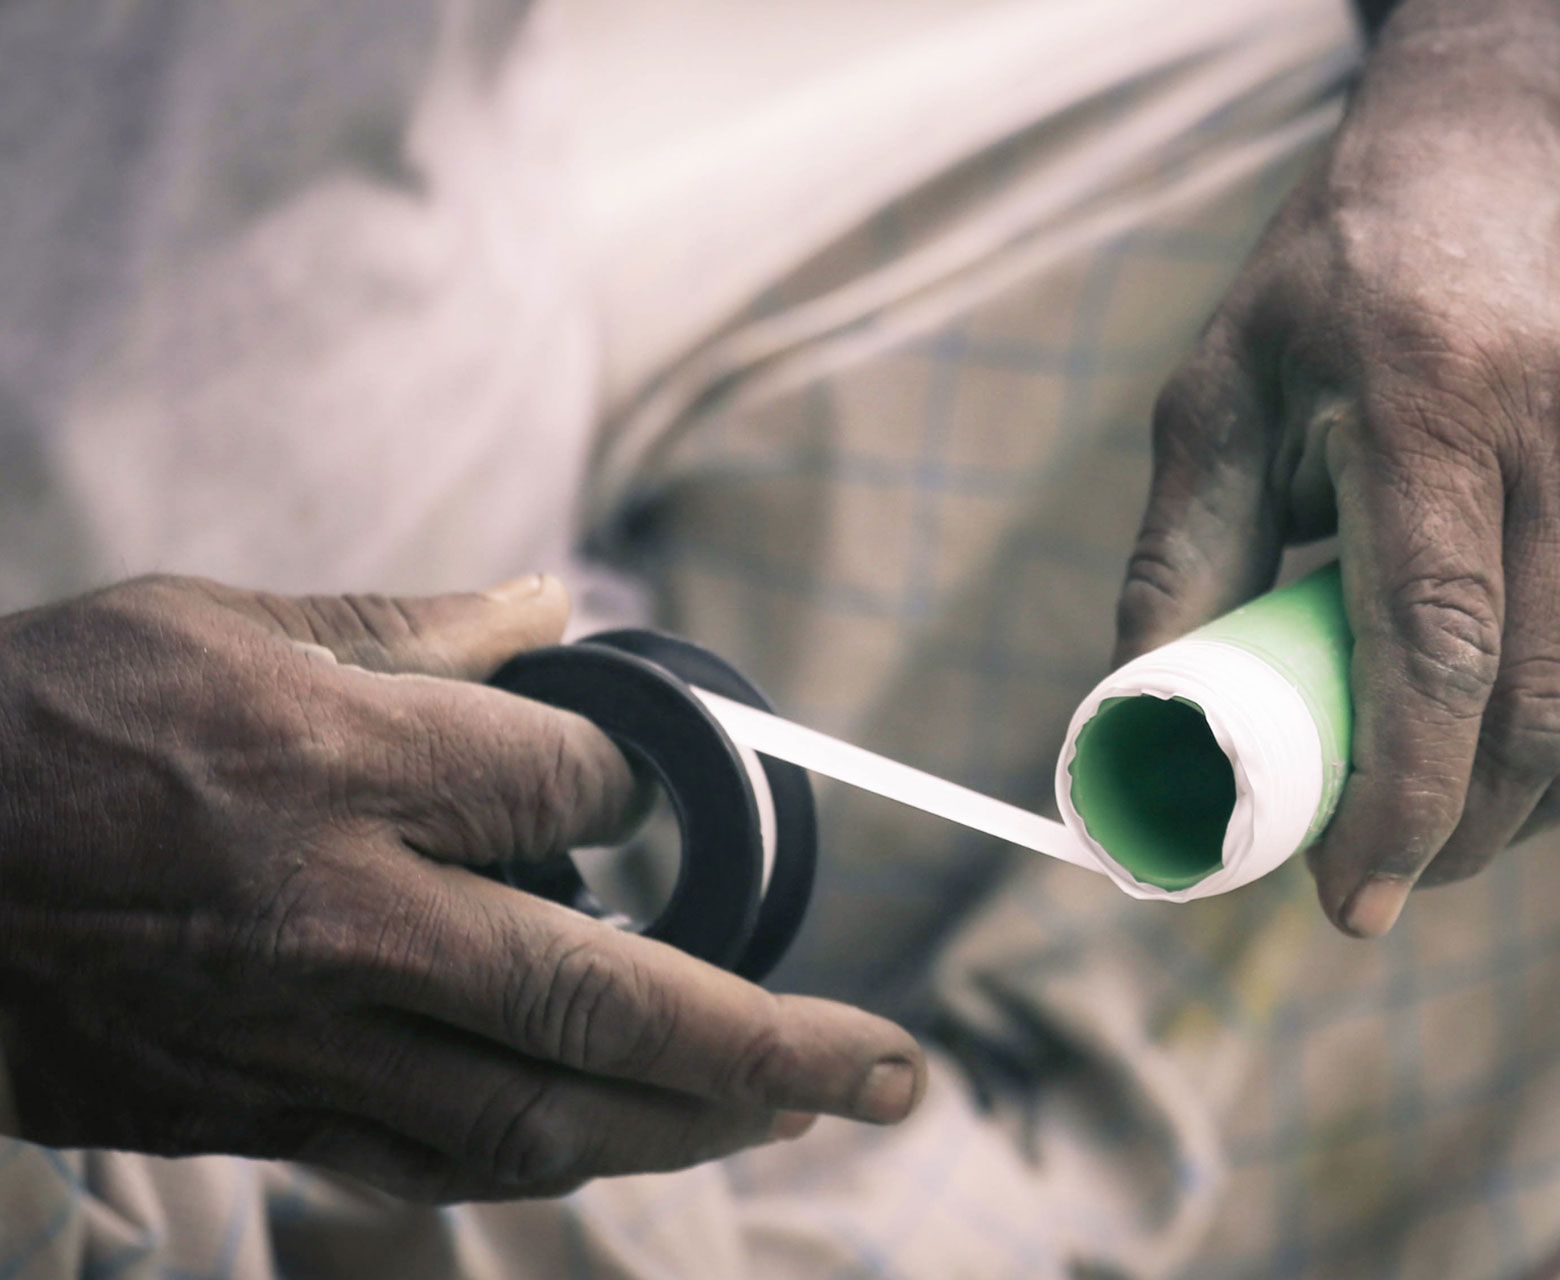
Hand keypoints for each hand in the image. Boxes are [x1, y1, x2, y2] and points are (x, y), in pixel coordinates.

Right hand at [0, 575, 922, 1199]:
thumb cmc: (40, 719)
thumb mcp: (216, 617)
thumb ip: (408, 626)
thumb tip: (557, 610)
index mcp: (339, 764)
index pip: (577, 789)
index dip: (639, 786)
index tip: (644, 788)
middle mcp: (339, 916)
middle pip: (606, 1000)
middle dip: (773, 1044)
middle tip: (887, 1070)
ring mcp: (292, 1036)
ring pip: (534, 1119)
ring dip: (680, 1127)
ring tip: (783, 1113)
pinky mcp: (241, 1111)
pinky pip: (424, 1159)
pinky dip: (535, 1154)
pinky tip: (604, 1136)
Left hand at [1117, 60, 1559, 935]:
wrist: (1529, 157)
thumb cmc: (1343, 281)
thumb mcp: (1224, 389)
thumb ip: (1180, 557)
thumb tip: (1137, 720)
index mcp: (1432, 405)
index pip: (1436, 650)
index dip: (1396, 804)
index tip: (1344, 899)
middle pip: (1536, 718)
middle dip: (1453, 839)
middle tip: (1372, 875)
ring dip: (1520, 815)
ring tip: (1433, 821)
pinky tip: (1511, 751)